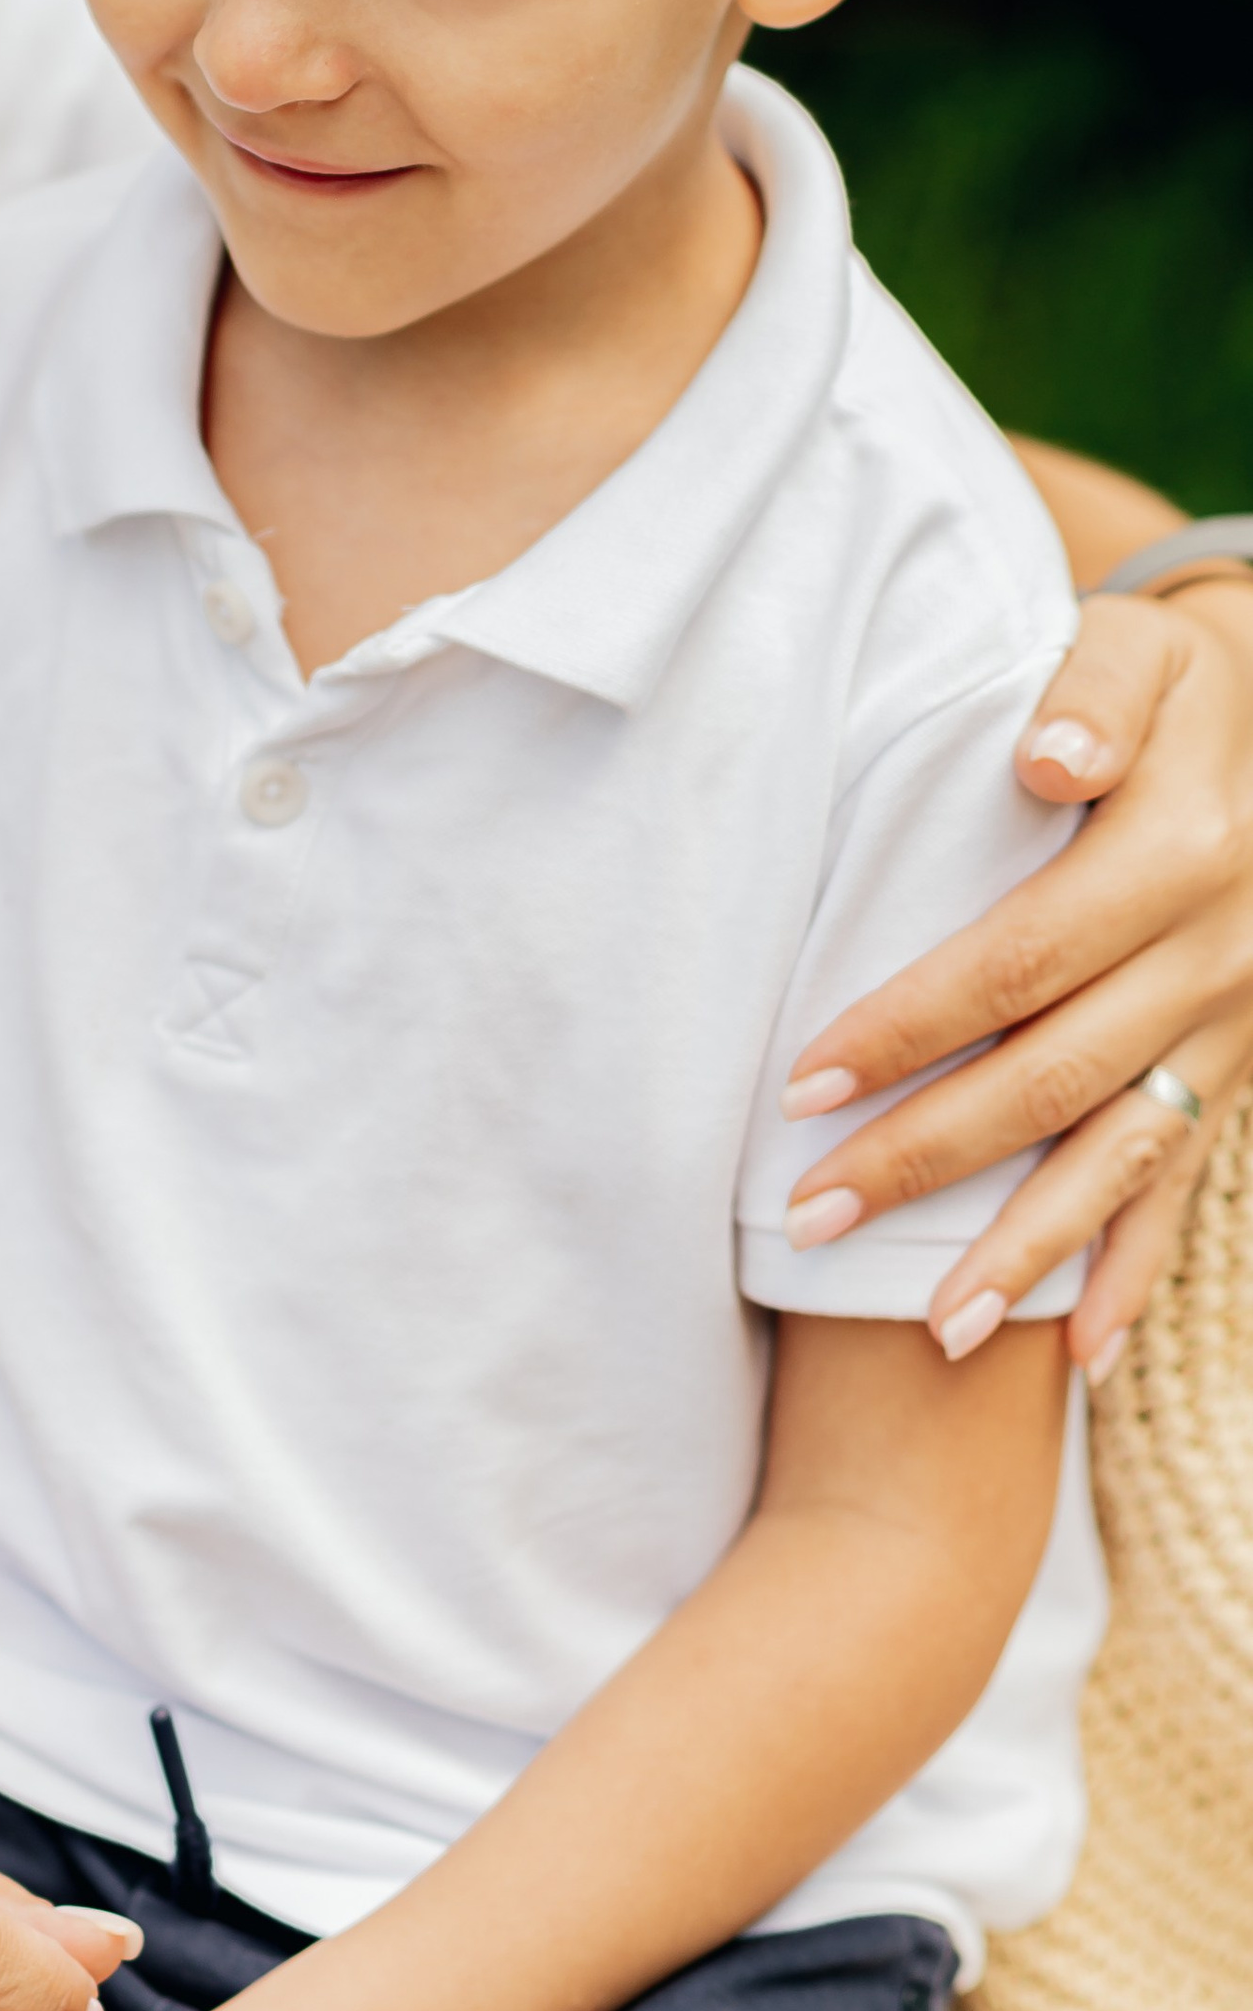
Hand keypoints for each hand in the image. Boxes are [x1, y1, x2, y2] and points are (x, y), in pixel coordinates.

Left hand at [782, 582, 1252, 1375]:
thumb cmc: (1182, 681)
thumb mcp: (1150, 653)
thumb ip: (1097, 690)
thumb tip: (1047, 762)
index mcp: (1183, 853)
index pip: (1021, 959)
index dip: (912, 1024)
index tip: (802, 1084)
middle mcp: (1218, 954)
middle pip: (1054, 1076)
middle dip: (929, 1157)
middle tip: (808, 1219)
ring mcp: (1235, 1025)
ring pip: (1123, 1158)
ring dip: (1031, 1250)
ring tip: (940, 1332)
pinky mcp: (1239, 1069)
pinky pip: (1187, 1186)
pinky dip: (1135, 1272)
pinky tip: (1083, 1357)